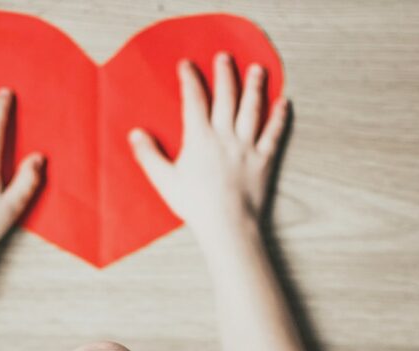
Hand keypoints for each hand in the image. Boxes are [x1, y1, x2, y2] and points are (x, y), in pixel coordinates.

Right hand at [127, 52, 288, 237]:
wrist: (227, 224)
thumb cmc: (194, 205)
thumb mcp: (165, 181)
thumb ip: (149, 155)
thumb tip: (135, 134)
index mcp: (199, 139)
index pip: (194, 100)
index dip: (190, 80)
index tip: (187, 65)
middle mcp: (225, 136)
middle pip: (226, 97)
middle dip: (225, 74)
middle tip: (225, 57)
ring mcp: (247, 146)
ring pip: (252, 109)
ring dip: (255, 87)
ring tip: (257, 70)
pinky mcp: (264, 160)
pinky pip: (274, 134)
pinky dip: (279, 117)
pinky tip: (283, 103)